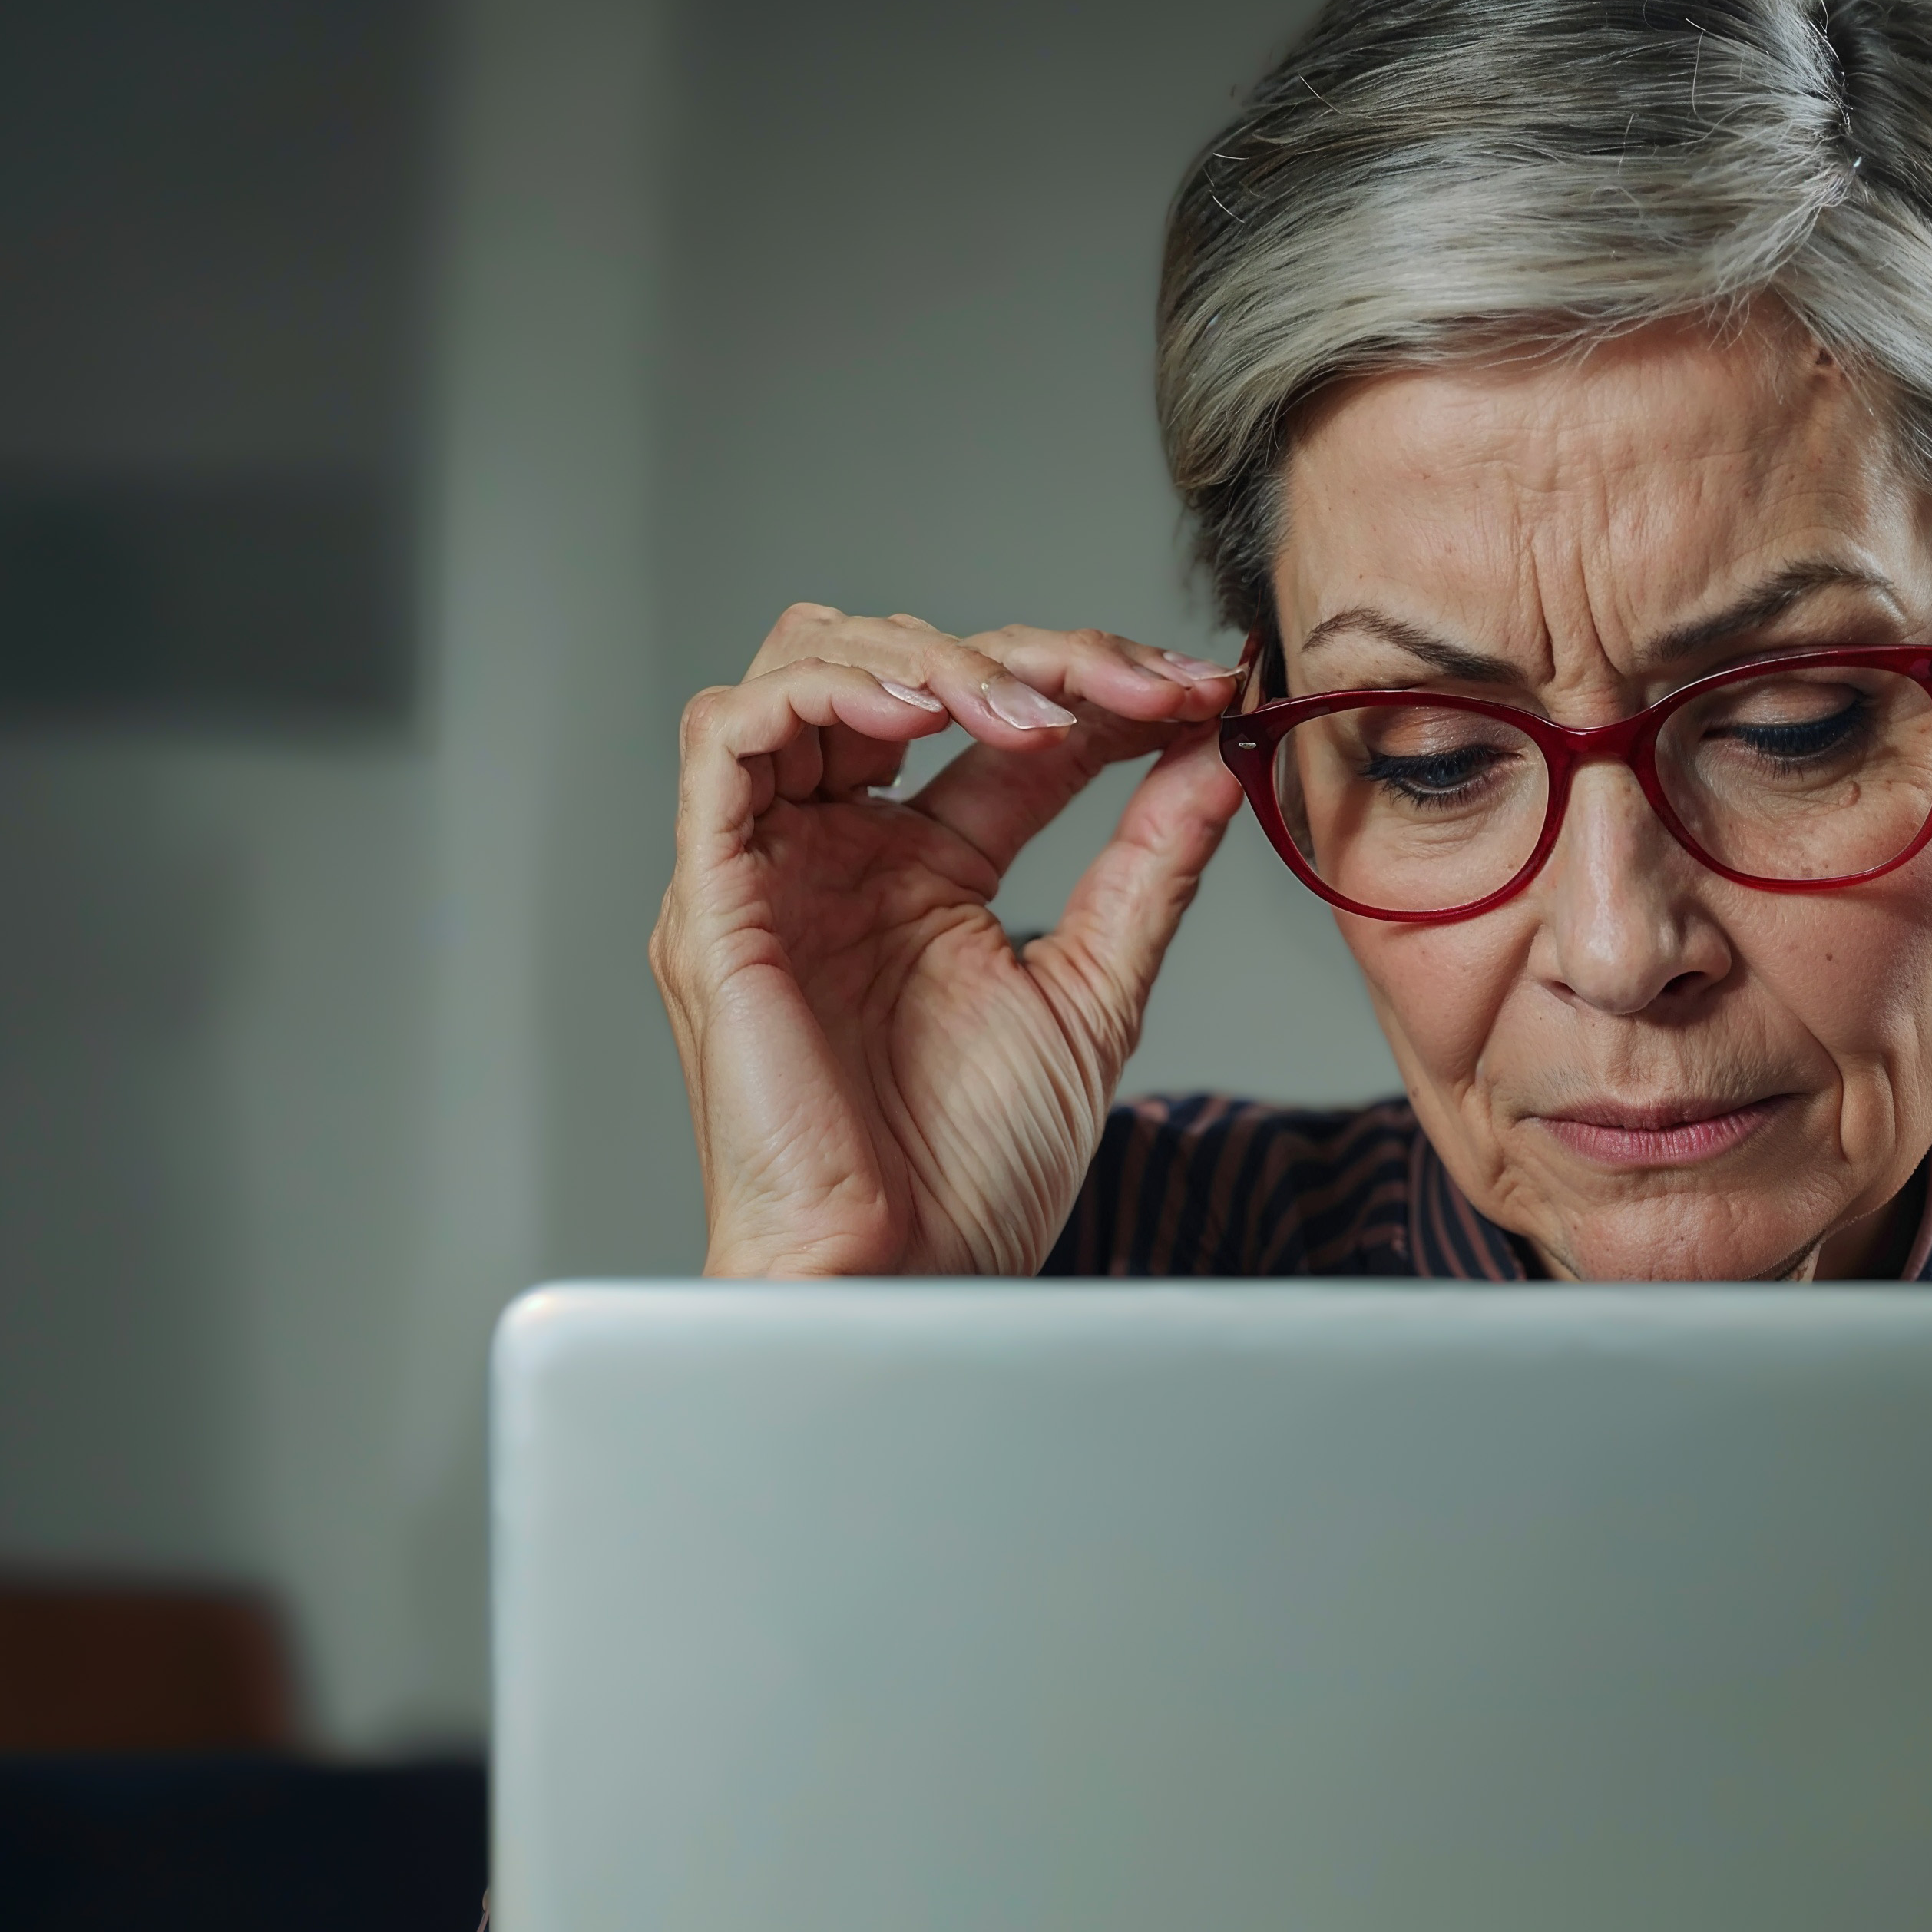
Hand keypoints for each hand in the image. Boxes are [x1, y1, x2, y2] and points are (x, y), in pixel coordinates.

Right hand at [653, 603, 1249, 1276]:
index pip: (998, 721)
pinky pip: (724, 738)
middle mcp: (838, 852)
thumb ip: (1149, 863)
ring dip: (931, 654)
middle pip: (905, 664)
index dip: (1096, 684)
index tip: (1203, 690)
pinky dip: (822, 693)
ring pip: (805, 667)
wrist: (907, 1279)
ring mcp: (769, 867)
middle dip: (1034, 653)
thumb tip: (1218, 751)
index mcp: (920, 871)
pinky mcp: (712, 894)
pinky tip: (922, 710)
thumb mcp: (1096, 987)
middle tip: (1142, 685)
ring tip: (1036, 704)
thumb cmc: (974, 1172)